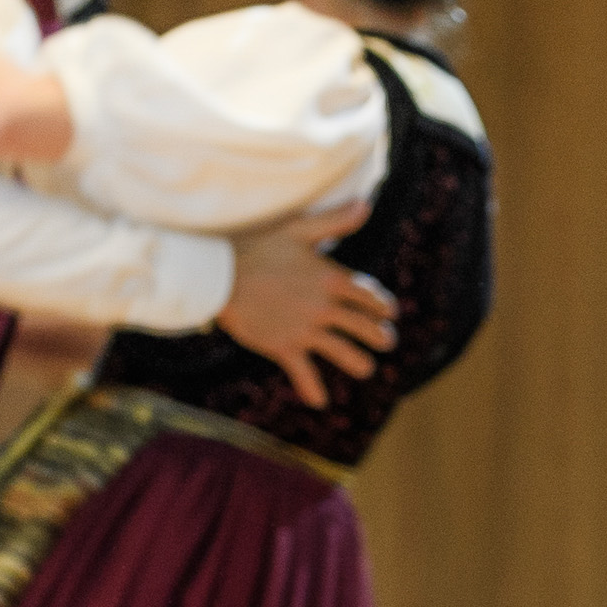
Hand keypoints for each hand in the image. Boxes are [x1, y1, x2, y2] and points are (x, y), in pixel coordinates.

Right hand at [215, 204, 396, 409]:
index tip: (388, 312)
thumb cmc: (255, 244)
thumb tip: (365, 204)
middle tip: (386, 342)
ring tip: (365, 368)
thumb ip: (334, 221)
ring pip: (345, 353)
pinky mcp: (283, 346)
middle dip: (380, 336)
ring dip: (359, 363)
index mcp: (331, 278)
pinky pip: (304, 373)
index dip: (382, 306)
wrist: (218, 272)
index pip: (369, 295)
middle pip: (365, 327)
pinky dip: (313, 389)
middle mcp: (324, 306)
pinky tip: (320, 401)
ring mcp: (305, 329)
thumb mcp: (297, 229)